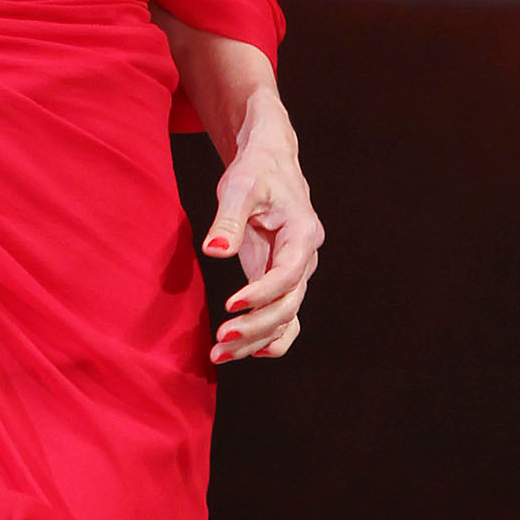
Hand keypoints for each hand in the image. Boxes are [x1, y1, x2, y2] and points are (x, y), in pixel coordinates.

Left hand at [203, 93, 322, 365]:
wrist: (268, 164)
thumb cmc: (255, 170)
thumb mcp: (239, 186)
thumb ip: (228, 218)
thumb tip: (214, 250)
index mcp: (302, 234)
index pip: (287, 274)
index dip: (261, 293)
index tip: (230, 305)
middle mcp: (304, 258)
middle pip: (288, 304)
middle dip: (255, 327)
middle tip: (220, 342)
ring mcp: (294, 272)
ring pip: (284, 317)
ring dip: (255, 340)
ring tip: (219, 356)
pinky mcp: (280, 280)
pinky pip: (282, 317)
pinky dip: (268, 337)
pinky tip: (245, 352)